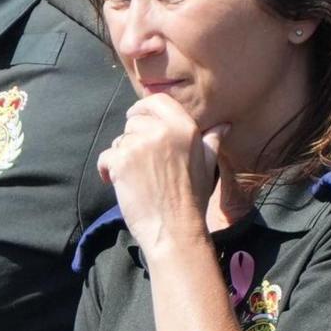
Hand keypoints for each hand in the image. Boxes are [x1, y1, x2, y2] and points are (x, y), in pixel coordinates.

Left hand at [98, 95, 224, 257]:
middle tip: (143, 165)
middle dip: (133, 139)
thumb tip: (224, 125)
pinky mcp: (121, 160)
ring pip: (119, 140)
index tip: (138, 119)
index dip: (143, 109)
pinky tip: (120, 184)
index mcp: (185, 127)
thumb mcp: (208, 166)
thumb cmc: (192, 200)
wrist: (175, 230)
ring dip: (122, 157)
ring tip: (137, 178)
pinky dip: (108, 170)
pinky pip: (106, 157)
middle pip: (134, 121)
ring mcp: (140, 144)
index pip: (157, 101)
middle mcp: (163, 130)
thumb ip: (212, 141)